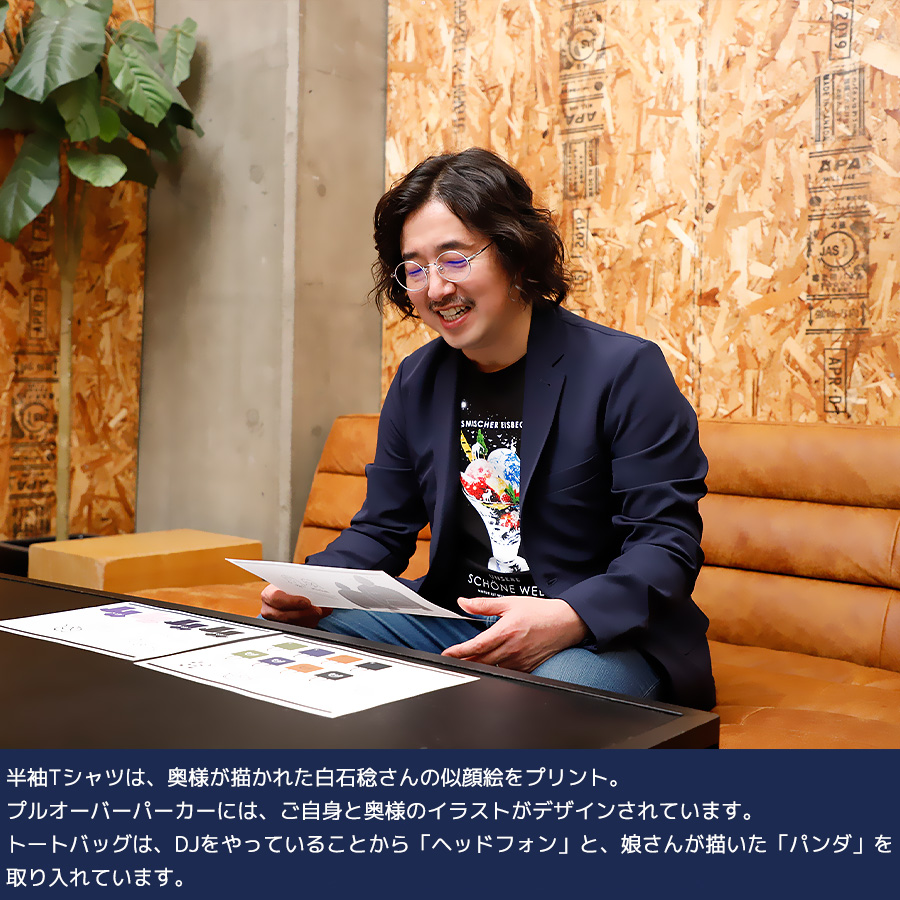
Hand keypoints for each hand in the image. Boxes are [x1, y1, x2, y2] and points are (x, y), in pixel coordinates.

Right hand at [259, 583, 331, 626]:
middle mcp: (269, 609)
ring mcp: (275, 621)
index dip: (293, 601)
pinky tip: (315, 617)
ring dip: (308, 619)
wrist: (285, 593)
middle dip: (304, 613)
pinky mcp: (283, 629)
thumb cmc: (288, 587)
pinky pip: (297, 629)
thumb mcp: (294, 584)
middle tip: (318, 610)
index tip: (307, 602)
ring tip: (319, 613)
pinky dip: (308, 623)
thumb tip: (322, 595)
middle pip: (285, 615)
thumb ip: (306, 589)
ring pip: (292, 624)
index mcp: (268, 594)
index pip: (277, 598)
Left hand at [441, 595, 588, 672]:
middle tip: (451, 660)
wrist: (566, 623)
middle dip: (464, 661)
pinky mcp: (526, 668)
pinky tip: (489, 665)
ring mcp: (519, 660)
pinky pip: (506, 672)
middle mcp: (511, 648)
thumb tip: (464, 602)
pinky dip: (495, 669)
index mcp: (505, 631)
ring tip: (467, 663)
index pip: (476, 645)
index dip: (459, 651)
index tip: (447, 654)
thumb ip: (484, 605)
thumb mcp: (510, 603)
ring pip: (492, 668)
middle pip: (480, 660)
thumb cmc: (540, 612)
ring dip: (478, 666)